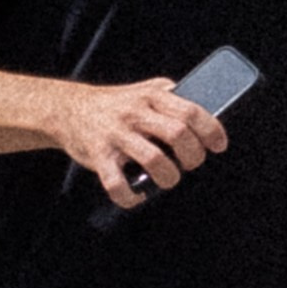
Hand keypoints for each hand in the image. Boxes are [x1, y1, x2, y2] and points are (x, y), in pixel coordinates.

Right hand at [47, 76, 227, 208]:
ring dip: (169, 177)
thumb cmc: (115, 104)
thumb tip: (206, 112)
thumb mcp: (143, 90)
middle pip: (178, 134)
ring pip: (154, 160)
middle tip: (191, 164)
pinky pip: (116, 183)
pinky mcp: (98, 155)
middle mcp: (134, 113)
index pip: (191, 111)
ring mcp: (116, 134)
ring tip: (168, 180)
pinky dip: (130, 196)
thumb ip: (170, 97)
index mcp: (151, 95)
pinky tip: (136, 196)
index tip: (218, 145)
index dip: (211, 130)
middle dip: (193, 156)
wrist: (68, 109)